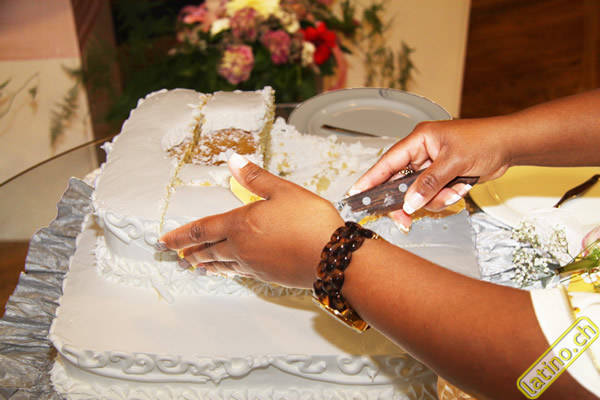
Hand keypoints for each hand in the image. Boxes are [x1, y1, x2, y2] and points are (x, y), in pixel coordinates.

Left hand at [159, 153, 343, 287]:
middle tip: (176, 253)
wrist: (333, 257)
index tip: (164, 240)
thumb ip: (256, 178)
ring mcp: (253, 265)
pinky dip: (226, 270)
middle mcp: (241, 247)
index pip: (201, 229)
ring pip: (221, 264)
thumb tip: (233, 162)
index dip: (180, 234)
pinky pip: (238, 272)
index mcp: (240, 224)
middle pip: (207, 249)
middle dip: (189, 250)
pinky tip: (230, 270)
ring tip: (196, 265)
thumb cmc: (310, 222)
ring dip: (205, 263)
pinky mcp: (267, 276)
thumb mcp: (283, 191)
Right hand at [351, 117, 512, 228]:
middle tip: (404, 219)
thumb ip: (429, 183)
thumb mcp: (454, 162)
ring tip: (454, 190)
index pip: (387, 162)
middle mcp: (422, 152)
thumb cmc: (485, 141)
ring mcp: (432, 166)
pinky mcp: (442, 176)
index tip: (356, 193)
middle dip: (407, 200)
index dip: (370, 178)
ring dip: (435, 198)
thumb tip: (410, 202)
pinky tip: (461, 187)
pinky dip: (446, 196)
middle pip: (401, 183)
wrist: (510, 145)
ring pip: (419, 193)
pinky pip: (434, 195)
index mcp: (419, 140)